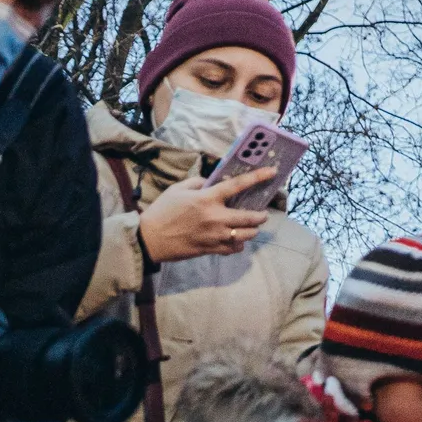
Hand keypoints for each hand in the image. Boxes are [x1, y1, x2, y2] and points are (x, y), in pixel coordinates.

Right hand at [140, 175, 268, 261]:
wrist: (149, 239)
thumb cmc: (162, 211)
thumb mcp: (178, 189)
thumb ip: (198, 182)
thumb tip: (213, 181)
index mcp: (207, 199)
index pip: (238, 185)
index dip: (258, 177)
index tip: (272, 172)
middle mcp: (215, 217)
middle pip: (250, 217)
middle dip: (261, 215)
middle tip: (262, 214)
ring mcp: (214, 236)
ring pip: (246, 235)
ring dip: (252, 230)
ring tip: (251, 227)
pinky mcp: (210, 249)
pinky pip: (233, 249)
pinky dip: (239, 244)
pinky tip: (237, 240)